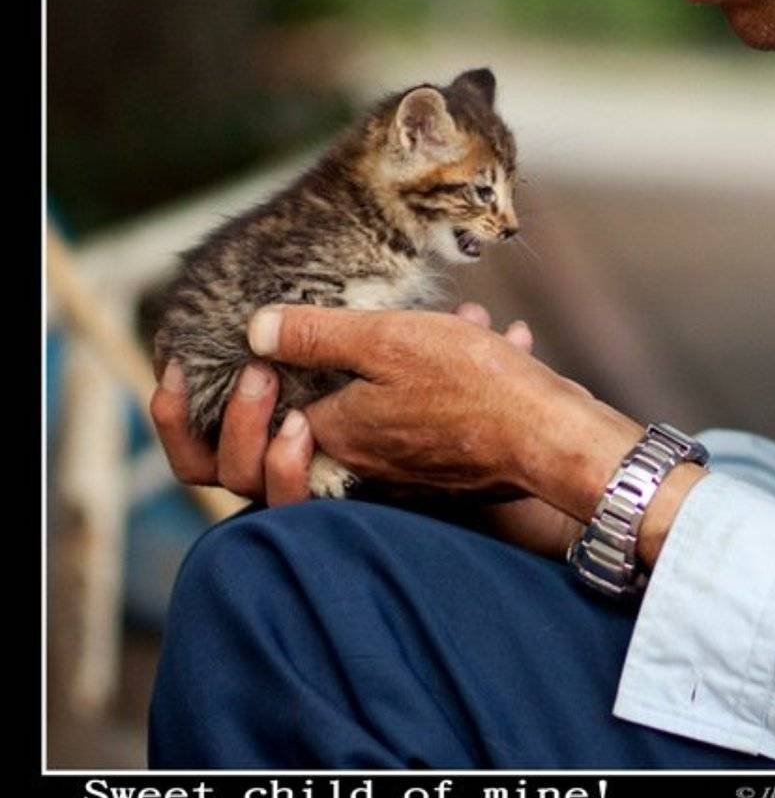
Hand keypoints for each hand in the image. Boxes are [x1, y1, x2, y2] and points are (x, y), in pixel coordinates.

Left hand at [148, 303, 543, 508]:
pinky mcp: (422, 461)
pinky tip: (447, 329)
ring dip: (338, 379)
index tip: (199, 359)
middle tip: (248, 356)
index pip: (240, 445)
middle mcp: (349, 465)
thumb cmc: (475, 388)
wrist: (552, 437)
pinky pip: (384, 427)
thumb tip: (255, 330)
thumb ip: (317, 334)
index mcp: (328, 439)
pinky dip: (393, 384)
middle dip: (245, 409)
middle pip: (269, 457)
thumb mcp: (388, 340)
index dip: (212, 404)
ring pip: (334, 431)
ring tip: (356, 333)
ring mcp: (386, 468)